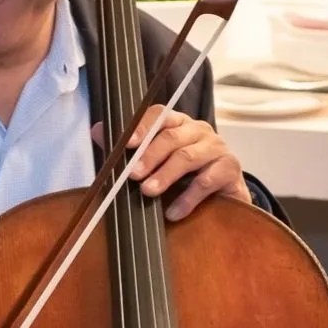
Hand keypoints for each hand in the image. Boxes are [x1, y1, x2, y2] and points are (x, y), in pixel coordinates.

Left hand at [92, 109, 250, 220]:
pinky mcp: (230, 168)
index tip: (126, 144)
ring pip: (187, 157)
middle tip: (132, 175)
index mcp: (176, 123)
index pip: (159, 115)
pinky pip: (207, 180)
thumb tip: (97, 131)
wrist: (218, 200)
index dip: (142, 127)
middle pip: (171, 137)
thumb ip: (126, 147)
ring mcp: (216, 147)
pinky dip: (187, 198)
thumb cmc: (180, 177)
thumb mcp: (151, 162)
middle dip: (148, 156)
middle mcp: (197, 130)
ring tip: (148, 192)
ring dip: (165, 175)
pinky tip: (173, 213)